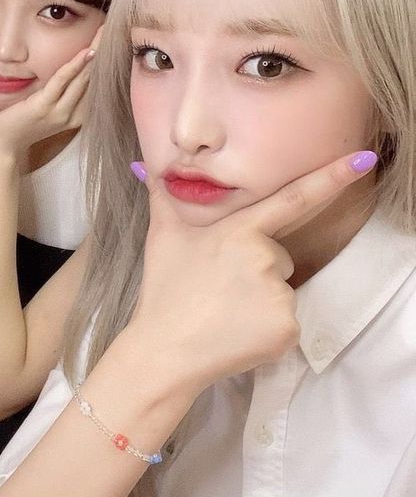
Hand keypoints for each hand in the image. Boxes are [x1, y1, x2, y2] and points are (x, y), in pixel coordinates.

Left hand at [0, 28, 102, 159]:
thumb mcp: (51, 108)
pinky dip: (75, 66)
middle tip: (116, 29)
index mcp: (79, 115)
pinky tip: (86, 52)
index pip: (99, 86)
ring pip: (84, 78)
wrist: (3, 144)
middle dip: (106, 53)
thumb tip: (75, 68)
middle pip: (95, 79)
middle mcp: (74, 115)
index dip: (108, 62)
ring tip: (105, 33)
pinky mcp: (43, 106)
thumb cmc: (24, 123)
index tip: (115, 40)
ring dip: (95, 53)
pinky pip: (62, 82)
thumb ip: (65, 92)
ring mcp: (60, 112)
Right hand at [125, 151, 376, 398]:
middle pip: (278, 256)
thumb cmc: (164, 288)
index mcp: (240, 230)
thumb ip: (160, 194)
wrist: (164, 348)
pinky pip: (286, 319)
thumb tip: (143, 164)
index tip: (363, 160)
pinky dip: (267, 326)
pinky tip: (237, 329)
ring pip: (282, 288)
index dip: (331, 177)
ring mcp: (279, 295)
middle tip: (219, 287)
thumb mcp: (162, 235)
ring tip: (224, 310)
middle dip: (256, 268)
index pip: (293, 199)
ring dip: (260, 297)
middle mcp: (265, 258)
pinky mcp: (287, 329)